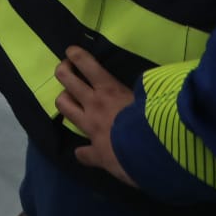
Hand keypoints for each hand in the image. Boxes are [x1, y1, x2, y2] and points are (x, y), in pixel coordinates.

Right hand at [54, 47, 137, 187]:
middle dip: (64, 77)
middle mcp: (92, 106)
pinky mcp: (120, 85)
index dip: (64, 105)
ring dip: (75, 59)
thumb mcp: (108, 163)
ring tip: (72, 52)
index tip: (67, 102)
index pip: (67, 112)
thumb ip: (93, 156)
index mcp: (89, 127)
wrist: (151, 146)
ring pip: (83, 70)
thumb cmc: (130, 159)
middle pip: (69, 86)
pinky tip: (91, 53)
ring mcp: (106, 94)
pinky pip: (100, 68)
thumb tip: (78, 154)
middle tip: (65, 70)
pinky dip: (90, 59)